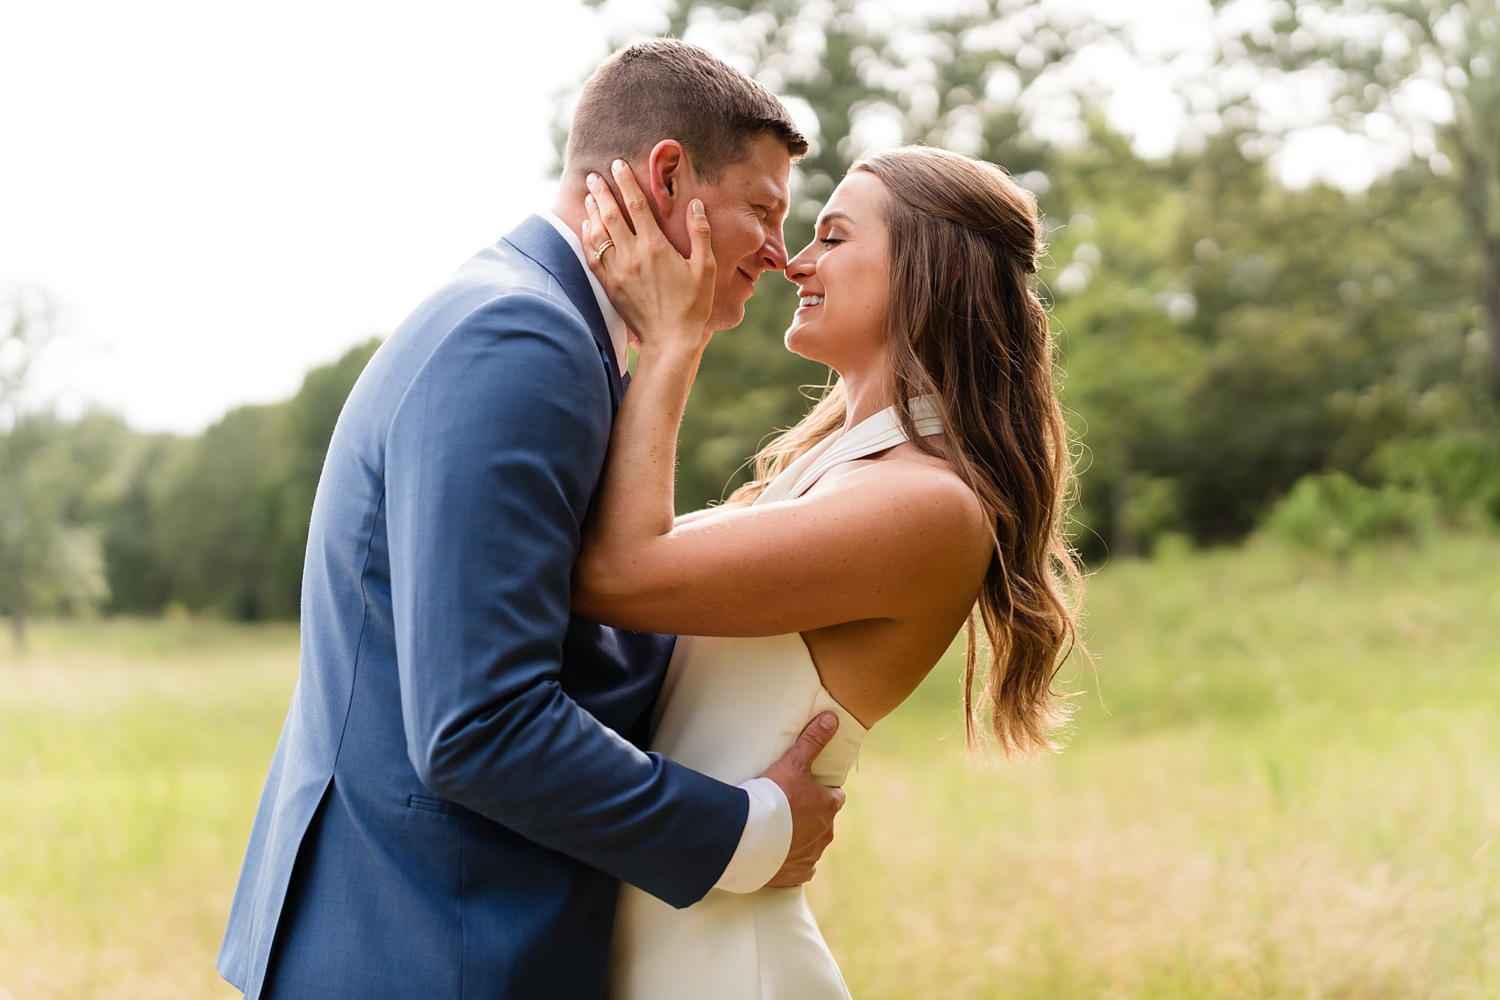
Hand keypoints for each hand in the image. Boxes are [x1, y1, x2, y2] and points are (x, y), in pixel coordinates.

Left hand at [582, 160, 714, 357]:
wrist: (670, 340)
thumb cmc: (692, 305)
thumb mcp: (705, 268)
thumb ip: (700, 234)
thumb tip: (696, 206)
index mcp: (655, 246)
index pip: (635, 205)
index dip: (626, 182)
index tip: (617, 165)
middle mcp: (632, 255)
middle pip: (610, 215)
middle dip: (600, 192)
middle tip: (593, 176)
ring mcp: (618, 271)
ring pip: (598, 234)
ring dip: (592, 212)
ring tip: (589, 197)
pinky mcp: (610, 286)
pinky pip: (593, 256)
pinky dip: (588, 239)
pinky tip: (587, 229)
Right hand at [761, 712, 845, 886]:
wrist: (750, 836)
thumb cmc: (774, 797)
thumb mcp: (794, 763)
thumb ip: (813, 740)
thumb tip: (833, 717)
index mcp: (828, 806)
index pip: (835, 796)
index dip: (822, 792)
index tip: (807, 789)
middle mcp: (826, 832)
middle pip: (824, 820)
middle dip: (811, 816)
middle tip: (788, 809)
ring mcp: (813, 854)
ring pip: (814, 844)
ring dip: (802, 838)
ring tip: (780, 830)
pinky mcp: (798, 873)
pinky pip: (803, 867)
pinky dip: (794, 861)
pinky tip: (780, 854)